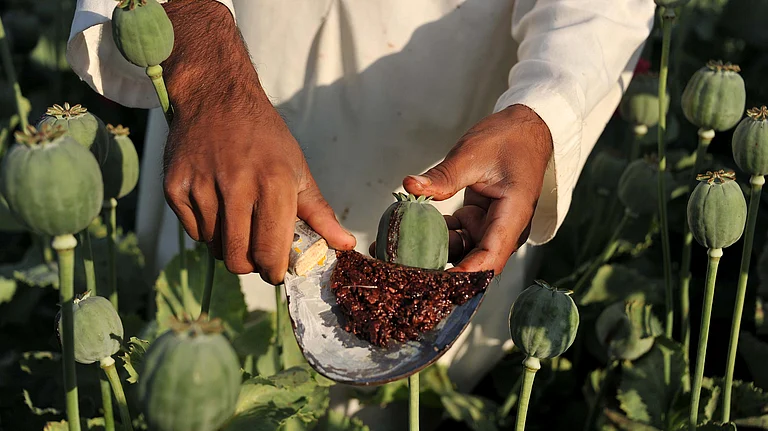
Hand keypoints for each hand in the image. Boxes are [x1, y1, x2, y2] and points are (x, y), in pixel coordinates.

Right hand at [159, 0, 354, 282]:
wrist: (216, 95)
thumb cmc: (265, 136)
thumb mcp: (298, 169)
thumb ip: (319, 213)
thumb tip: (345, 245)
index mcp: (274, 182)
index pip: (270, 251)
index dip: (274, 271)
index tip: (276, 270)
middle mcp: (237, 184)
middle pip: (238, 258)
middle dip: (250, 265)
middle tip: (256, 253)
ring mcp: (201, 185)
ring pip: (214, 247)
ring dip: (228, 244)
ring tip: (237, 219)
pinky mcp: (174, 185)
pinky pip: (192, 232)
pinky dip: (206, 229)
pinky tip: (216, 205)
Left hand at [402, 104, 552, 274]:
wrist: (525, 129)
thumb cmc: (508, 140)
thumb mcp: (472, 154)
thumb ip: (442, 176)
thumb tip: (409, 186)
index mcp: (512, 215)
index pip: (490, 257)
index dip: (465, 275)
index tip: (436, 283)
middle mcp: (504, 228)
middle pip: (475, 262)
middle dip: (443, 270)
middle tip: (407, 272)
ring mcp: (491, 226)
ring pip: (462, 252)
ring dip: (436, 253)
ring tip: (401, 253)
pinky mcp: (479, 220)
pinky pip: (457, 237)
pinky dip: (436, 236)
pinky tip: (411, 234)